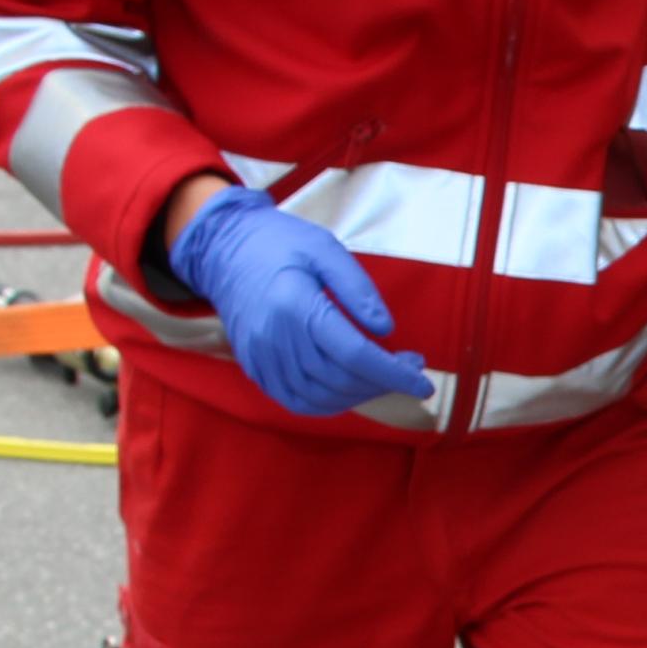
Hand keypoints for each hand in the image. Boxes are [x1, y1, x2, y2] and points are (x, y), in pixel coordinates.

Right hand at [163, 184, 435, 419]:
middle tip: (409, 369)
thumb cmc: (280, 243)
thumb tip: (386, 329)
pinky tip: (351, 389)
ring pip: (321, 396)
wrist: (223, 249)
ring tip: (383, 376)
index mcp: (296, 305)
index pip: (354, 354)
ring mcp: (261, 357)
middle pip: (341, 379)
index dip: (393, 374)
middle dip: (383, 382)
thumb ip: (358, 288)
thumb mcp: (325, 248)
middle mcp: (276, 338)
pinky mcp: (255, 367)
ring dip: (360, 395)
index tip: (423, 382)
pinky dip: (329, 404)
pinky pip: (296, 401)